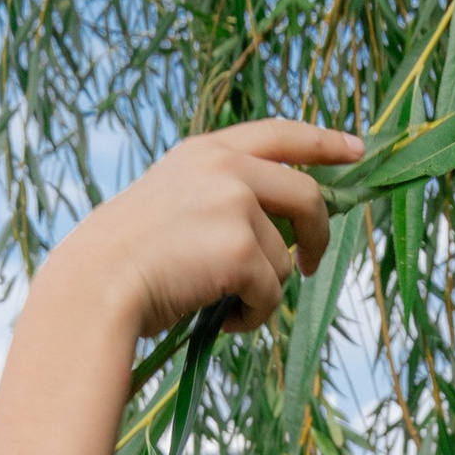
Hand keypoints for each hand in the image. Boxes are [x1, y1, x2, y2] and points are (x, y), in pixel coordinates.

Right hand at [57, 122, 361, 343]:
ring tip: (224, 305)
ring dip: (263, 290)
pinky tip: (223, 321)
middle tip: (309, 266)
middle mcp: (226, 166)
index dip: (323, 142)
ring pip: (284, 257)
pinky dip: (254, 316)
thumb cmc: (125, 262)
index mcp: (207, 151)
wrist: (98, 286)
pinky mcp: (241, 247)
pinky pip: (272, 292)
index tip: (356, 150)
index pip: (281, 134)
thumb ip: (220, 200)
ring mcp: (236, 203)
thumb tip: (276, 234)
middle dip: (317, 234)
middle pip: (307, 195)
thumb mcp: (172, 205)